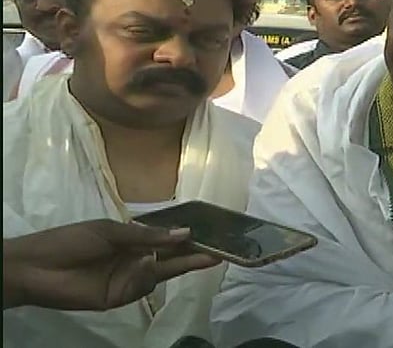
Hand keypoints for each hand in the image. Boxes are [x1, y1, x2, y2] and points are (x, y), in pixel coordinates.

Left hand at [3, 219, 220, 310]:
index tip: (213, 232)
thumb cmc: (71, 240)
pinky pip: (145, 285)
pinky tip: (147, 263)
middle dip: (196, 254)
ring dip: (177, 262)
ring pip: (163, 272)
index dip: (188, 236)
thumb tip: (185, 234)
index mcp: (132, 238)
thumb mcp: (111, 230)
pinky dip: (149, 275)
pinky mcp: (122, 296)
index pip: (167, 238)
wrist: (37, 268)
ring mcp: (130, 278)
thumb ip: (148, 235)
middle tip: (222, 251)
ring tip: (195, 253)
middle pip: (171, 257)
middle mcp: (135, 258)